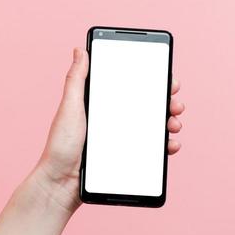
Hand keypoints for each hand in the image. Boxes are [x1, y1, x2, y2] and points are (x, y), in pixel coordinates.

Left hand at [33, 47, 185, 211]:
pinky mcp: (127, 157)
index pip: (130, 86)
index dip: (152, 80)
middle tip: (174, 103)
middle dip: (167, 101)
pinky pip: (152, 149)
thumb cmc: (60, 146)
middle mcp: (113, 119)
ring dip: (170, 122)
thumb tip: (79, 50)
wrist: (61, 184)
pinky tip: (171, 144)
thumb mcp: (69, 108)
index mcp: (101, 104)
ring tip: (173, 123)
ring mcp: (122, 138)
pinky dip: (166, 145)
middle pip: (148, 105)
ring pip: (154, 125)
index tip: (167, 77)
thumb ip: (76, 80)